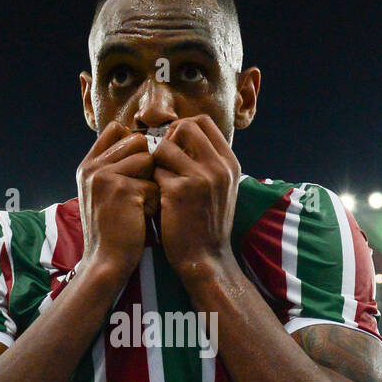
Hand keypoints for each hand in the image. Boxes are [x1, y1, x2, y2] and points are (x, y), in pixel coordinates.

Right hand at [76, 122, 156, 276]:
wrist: (105, 262)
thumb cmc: (113, 230)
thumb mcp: (104, 193)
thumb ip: (114, 167)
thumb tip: (142, 140)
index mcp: (88, 165)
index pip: (116, 129)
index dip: (134, 142)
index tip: (138, 168)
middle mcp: (92, 167)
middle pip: (137, 141)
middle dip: (147, 165)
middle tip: (139, 192)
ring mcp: (104, 176)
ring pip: (148, 160)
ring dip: (152, 183)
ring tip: (140, 205)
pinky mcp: (122, 189)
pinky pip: (154, 184)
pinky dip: (154, 203)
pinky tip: (141, 219)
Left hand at [152, 115, 241, 277]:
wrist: (206, 259)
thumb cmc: (207, 225)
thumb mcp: (220, 188)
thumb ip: (208, 161)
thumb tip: (182, 133)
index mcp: (230, 163)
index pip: (204, 122)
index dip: (183, 127)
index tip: (173, 144)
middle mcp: (219, 166)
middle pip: (186, 126)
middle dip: (167, 138)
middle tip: (161, 159)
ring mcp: (201, 178)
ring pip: (166, 146)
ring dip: (156, 161)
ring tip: (158, 180)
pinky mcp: (180, 191)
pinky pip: (156, 171)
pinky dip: (151, 181)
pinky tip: (155, 198)